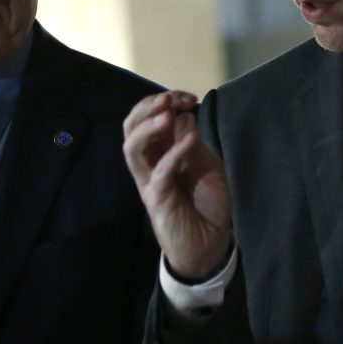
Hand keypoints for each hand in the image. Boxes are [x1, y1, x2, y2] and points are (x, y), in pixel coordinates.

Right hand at [123, 91, 232, 280]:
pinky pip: (159, 173)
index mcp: (160, 152)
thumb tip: (183, 116)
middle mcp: (149, 164)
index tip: (189, 98)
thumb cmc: (207, 205)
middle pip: (130, 128)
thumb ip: (194, 144)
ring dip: (149, 127)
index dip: (164, 102)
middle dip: (148, 108)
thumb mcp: (208, 167)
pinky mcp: (157, 201)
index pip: (149, 119)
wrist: (212, 245)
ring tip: (168, 114)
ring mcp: (150, 182)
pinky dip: (174, 153)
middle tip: (170, 99)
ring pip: (132, 148)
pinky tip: (190, 139)